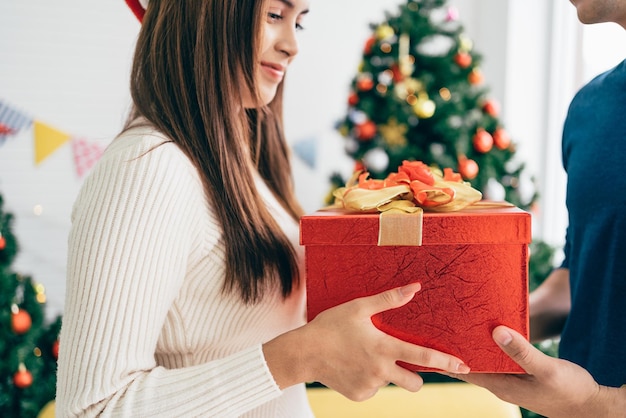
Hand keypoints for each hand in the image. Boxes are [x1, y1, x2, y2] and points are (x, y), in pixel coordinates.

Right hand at [269, 282, 469, 401]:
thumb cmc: (330, 326)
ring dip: (388, 375)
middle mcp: (380, 370)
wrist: (303, 353)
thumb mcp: (358, 307)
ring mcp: (369, 386)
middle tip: (404, 363)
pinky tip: (354, 367)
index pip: (423, 356)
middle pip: (414, 382)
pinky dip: (369, 380)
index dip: (446, 360)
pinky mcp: (359, 396)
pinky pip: (373, 390)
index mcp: (384, 347)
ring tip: (367, 359)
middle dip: (417, 376)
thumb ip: (389, 299)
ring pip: (391, 385)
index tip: (464, 365)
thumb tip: (415, 287)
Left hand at [446, 325, 603, 417]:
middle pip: (468, 363)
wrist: (590, 405)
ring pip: (481, 359)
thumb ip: (522, 352)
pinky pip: (496, 357)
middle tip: (433, 325)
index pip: (462, 371)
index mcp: (500, 384)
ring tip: (452, 323)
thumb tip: (496, 331)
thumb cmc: (569, 391)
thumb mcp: (546, 370)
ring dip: (469, 344)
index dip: (444, 358)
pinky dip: (487, 344)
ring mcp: (508, 378)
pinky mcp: (518, 373)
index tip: (425, 343)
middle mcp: (499, 382)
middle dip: (452, 347)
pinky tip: (484, 330)